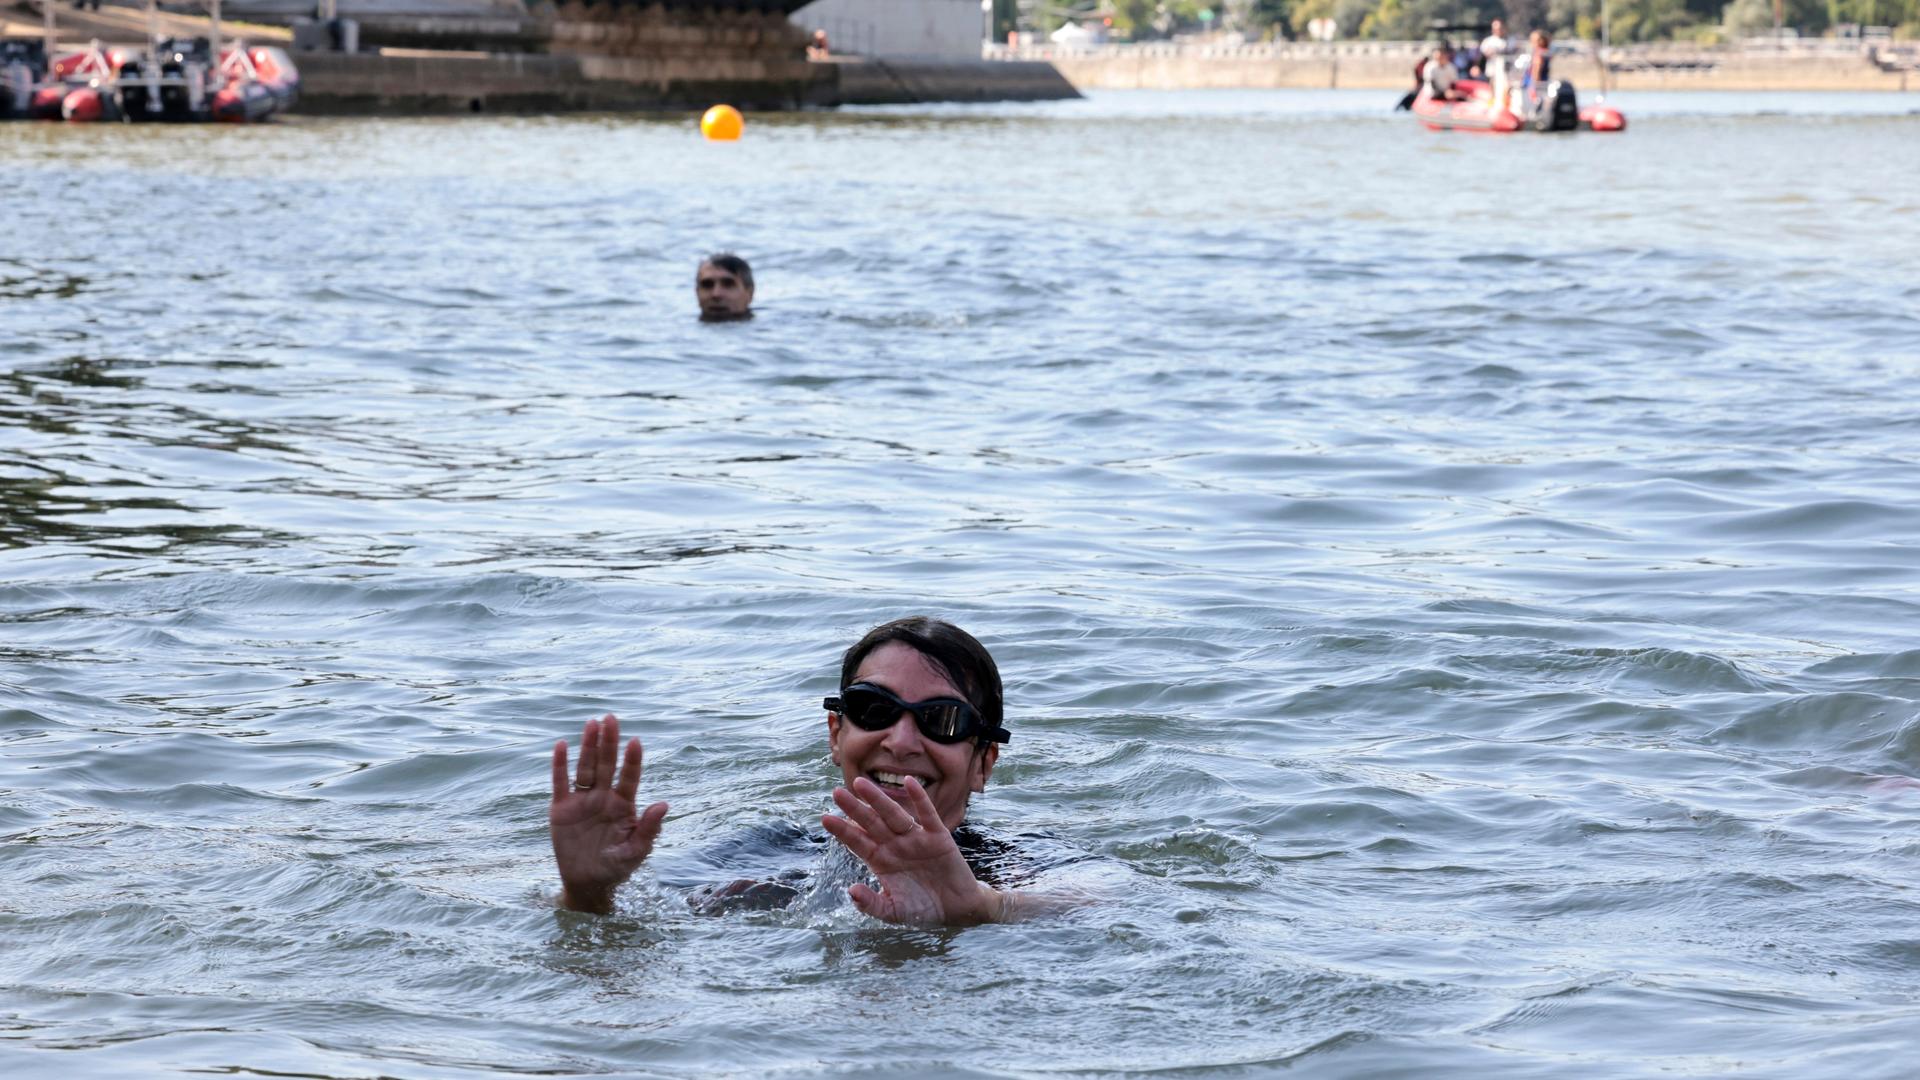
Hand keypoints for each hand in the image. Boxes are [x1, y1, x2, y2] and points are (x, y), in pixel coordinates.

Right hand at [549, 714, 667, 913]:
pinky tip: (561, 745)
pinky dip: (560, 765)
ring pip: (585, 768)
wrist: (587, 884)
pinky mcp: (561, 808)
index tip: (636, 741)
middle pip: (606, 765)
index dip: (632, 760)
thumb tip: (664, 804)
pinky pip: (560, 782)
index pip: (629, 777)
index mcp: (624, 805)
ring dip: (588, 746)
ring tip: (592, 723)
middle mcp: (604, 797)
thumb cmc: (616, 868)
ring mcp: (582, 801)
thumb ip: (648, 828)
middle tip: (611, 718)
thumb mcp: (635, 852)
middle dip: (609, 742)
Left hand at [822, 776, 999, 925]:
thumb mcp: (894, 912)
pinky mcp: (937, 836)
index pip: (858, 842)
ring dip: (878, 799)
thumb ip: (872, 904)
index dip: (843, 831)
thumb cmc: (922, 910)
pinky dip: (919, 798)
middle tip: (836, 792)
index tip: (825, 818)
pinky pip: (927, 814)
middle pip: (871, 823)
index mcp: (881, 861)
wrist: (956, 909)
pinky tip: (909, 782)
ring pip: (893, 815)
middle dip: (854, 808)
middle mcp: (895, 845)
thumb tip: (851, 891)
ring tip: (860, 783)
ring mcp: (915, 838)